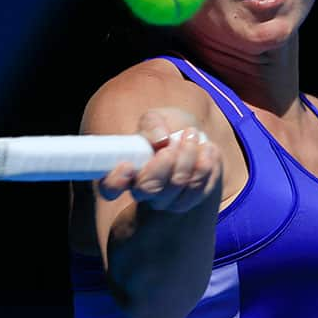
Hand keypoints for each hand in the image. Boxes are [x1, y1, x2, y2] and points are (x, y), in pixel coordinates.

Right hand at [97, 108, 221, 212]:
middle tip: (172, 144)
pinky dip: (207, 166)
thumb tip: (160, 139)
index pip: (109, 187)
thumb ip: (152, 123)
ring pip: (177, 187)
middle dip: (164, 165)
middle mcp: (142, 191)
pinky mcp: (189, 200)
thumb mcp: (155, 118)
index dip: (116, 181)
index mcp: (124, 171)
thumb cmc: (165, 127)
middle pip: (149, 189)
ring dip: (188, 159)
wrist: (190, 137)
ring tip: (193, 135)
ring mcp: (166, 199)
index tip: (127, 165)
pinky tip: (208, 149)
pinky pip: (200, 190)